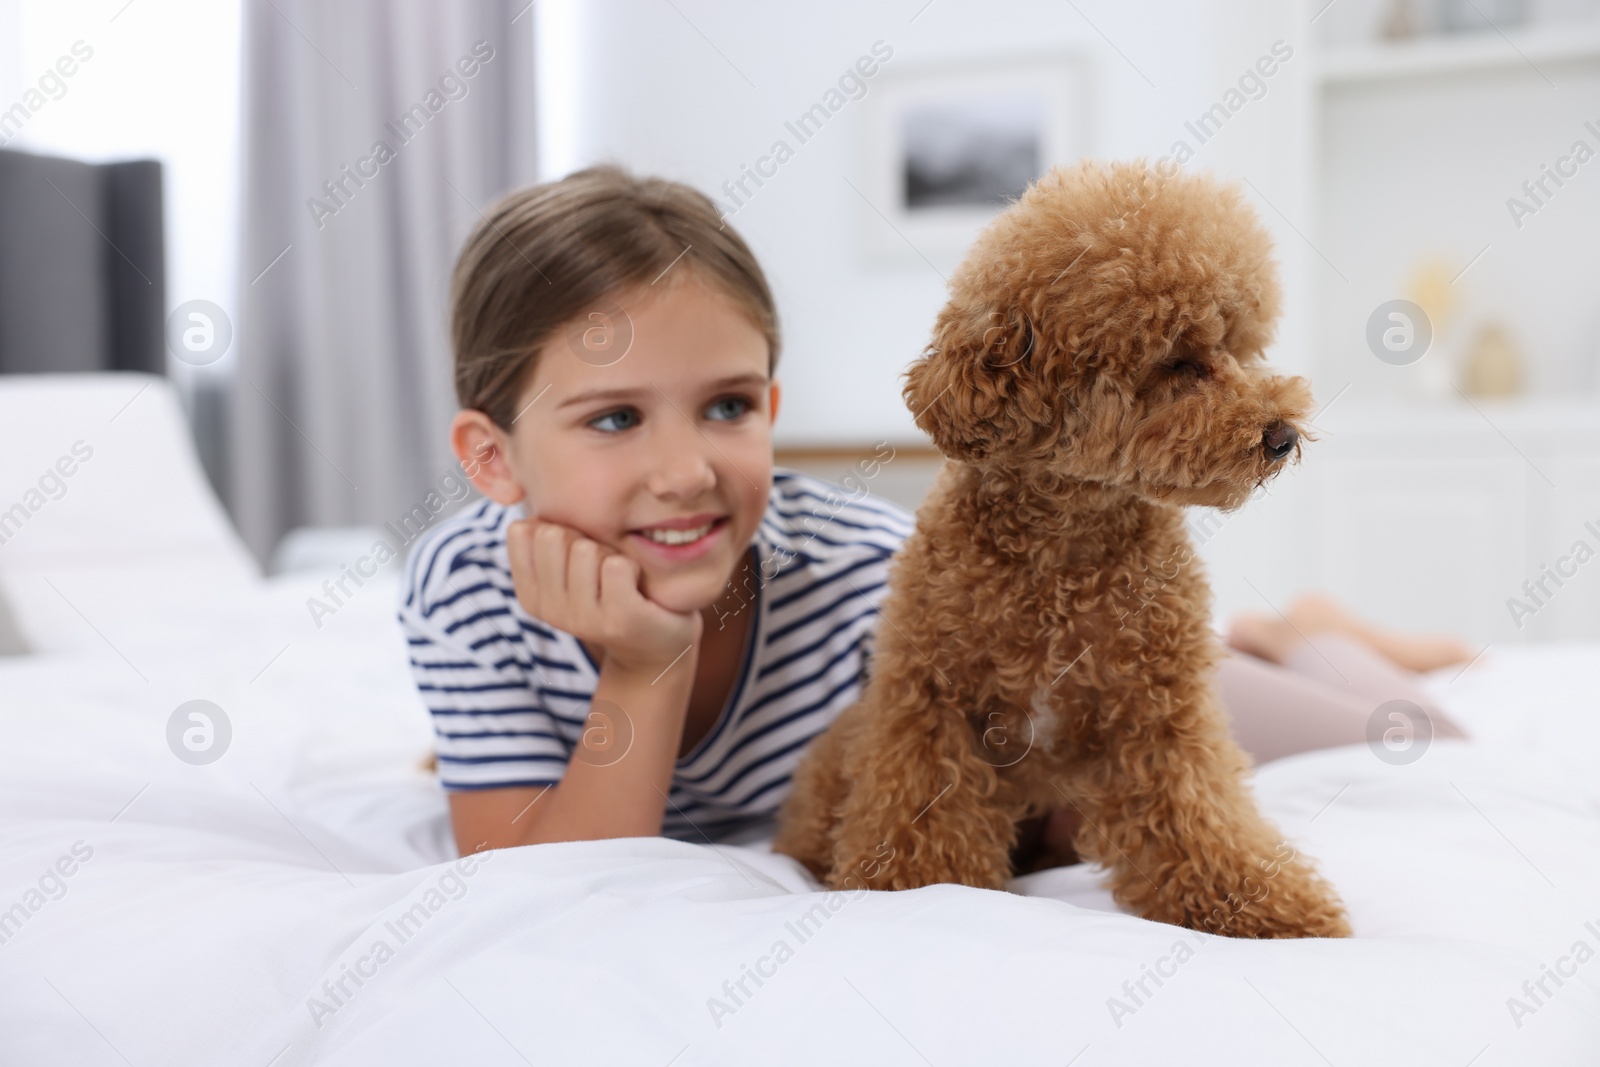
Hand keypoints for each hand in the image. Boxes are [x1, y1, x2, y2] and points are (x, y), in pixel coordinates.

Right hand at [506, 518, 702, 675]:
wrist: (653, 640)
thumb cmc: (608, 588)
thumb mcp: (567, 566)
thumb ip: (544, 540)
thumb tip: (530, 518)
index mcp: (530, 594)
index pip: (521, 532)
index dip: (555, 528)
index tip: (573, 552)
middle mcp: (550, 610)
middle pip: (554, 534)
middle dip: (583, 538)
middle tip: (601, 565)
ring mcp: (583, 619)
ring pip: (586, 549)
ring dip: (610, 553)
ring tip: (619, 577)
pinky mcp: (618, 620)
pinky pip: (617, 565)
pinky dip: (632, 566)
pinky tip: (636, 586)